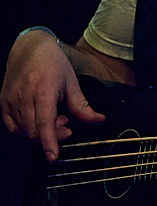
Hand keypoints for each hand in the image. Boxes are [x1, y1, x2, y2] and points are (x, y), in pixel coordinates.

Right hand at [1, 29, 104, 161]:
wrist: (29, 49)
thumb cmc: (52, 63)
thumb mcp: (72, 82)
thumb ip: (83, 106)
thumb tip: (97, 120)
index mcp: (42, 91)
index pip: (44, 123)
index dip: (49, 142)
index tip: (53, 156)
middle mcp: (23, 97)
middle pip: (35, 131)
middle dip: (54, 135)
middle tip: (66, 122)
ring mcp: (10, 101)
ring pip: (24, 132)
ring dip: (41, 132)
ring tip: (53, 116)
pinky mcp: (3, 103)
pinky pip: (12, 127)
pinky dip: (26, 130)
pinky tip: (37, 120)